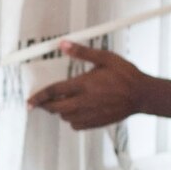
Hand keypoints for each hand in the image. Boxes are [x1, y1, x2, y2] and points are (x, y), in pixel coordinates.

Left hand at [28, 42, 145, 130]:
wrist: (142, 95)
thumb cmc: (125, 76)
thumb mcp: (105, 58)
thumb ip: (82, 52)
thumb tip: (63, 44)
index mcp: (84, 85)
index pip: (53, 92)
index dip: (38, 97)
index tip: (29, 102)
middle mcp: (84, 102)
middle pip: (55, 108)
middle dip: (46, 105)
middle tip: (43, 101)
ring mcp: (90, 114)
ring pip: (65, 118)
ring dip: (60, 111)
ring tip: (64, 102)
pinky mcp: (96, 123)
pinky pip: (76, 125)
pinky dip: (72, 119)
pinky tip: (78, 110)